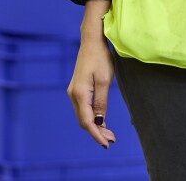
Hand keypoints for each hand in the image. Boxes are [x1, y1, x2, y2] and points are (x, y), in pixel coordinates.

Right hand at [66, 1, 117, 148]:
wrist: (91, 41)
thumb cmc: (100, 58)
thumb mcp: (105, 80)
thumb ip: (101, 102)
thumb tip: (99, 122)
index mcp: (80, 94)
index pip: (87, 122)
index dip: (97, 135)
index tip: (107, 144)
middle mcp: (73, 95)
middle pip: (84, 121)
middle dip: (97, 133)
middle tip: (112, 140)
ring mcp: (74, 92)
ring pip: (84, 116)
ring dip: (96, 126)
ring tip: (109, 134)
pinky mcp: (77, 89)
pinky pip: (84, 108)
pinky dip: (93, 117)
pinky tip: (102, 122)